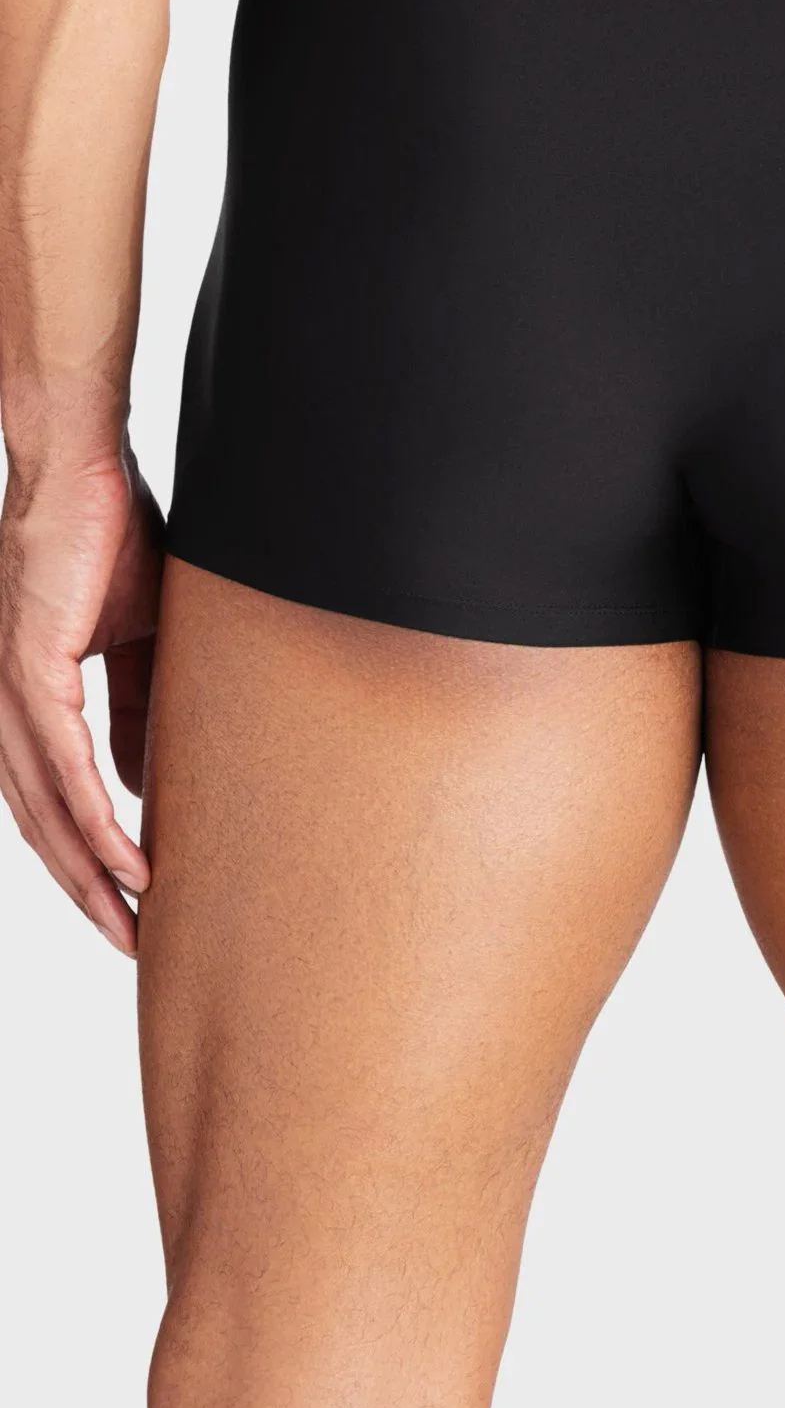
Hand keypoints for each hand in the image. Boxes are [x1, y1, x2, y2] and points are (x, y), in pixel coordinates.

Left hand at [0, 446, 163, 953]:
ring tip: (132, 919)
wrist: (81, 465)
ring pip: (45, 809)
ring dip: (88, 873)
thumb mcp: (142, 639)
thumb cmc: (110, 535)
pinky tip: (126, 859)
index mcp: (28, 696)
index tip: (131, 903)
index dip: (87, 856)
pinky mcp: (30, 670)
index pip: (53, 797)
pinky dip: (94, 820)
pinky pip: (62, 766)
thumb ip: (142, 709)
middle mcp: (7, 704)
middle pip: (41, 823)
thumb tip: (147, 779)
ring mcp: (11, 690)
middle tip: (131, 942)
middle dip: (84, 891)